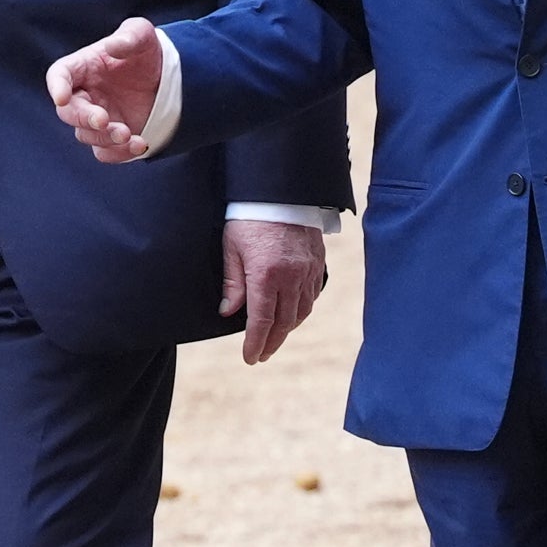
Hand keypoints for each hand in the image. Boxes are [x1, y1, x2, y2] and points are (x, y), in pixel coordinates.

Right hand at [47, 17, 163, 162]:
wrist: (168, 79)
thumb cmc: (146, 52)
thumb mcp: (142, 35)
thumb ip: (130, 36)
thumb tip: (113, 46)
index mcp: (83, 67)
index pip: (59, 75)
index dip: (57, 86)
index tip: (62, 97)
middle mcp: (84, 95)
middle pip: (68, 112)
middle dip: (83, 118)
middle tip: (103, 120)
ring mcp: (97, 118)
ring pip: (87, 135)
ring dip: (105, 138)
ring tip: (128, 134)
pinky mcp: (111, 138)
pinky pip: (105, 153)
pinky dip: (118, 154)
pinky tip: (138, 145)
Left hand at [221, 220, 325, 365]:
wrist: (280, 190)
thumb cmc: (250, 216)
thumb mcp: (231, 247)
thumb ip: (233, 283)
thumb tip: (229, 311)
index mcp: (266, 274)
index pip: (262, 320)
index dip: (256, 343)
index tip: (250, 357)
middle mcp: (292, 276)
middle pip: (285, 322)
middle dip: (272, 342)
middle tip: (262, 354)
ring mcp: (308, 270)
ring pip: (302, 311)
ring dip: (288, 328)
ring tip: (275, 336)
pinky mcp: (318, 262)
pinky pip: (313, 294)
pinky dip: (302, 309)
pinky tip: (292, 312)